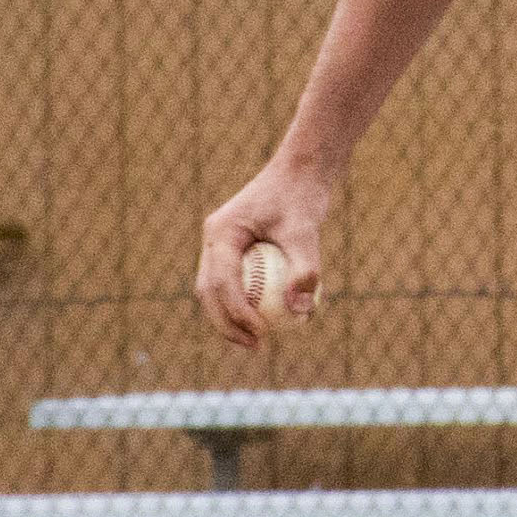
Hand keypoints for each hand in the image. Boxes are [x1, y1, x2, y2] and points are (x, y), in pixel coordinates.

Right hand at [198, 154, 333, 350]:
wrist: (301, 171)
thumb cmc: (303, 196)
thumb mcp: (308, 230)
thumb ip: (305, 267)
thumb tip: (300, 309)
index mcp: (221, 232)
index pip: (221, 281)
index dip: (237, 312)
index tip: (262, 333)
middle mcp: (214, 240)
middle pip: (209, 291)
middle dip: (227, 324)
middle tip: (256, 346)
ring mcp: (220, 245)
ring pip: (216, 290)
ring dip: (232, 318)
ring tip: (259, 341)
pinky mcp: (233, 250)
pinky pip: (234, 283)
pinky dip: (246, 304)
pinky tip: (270, 321)